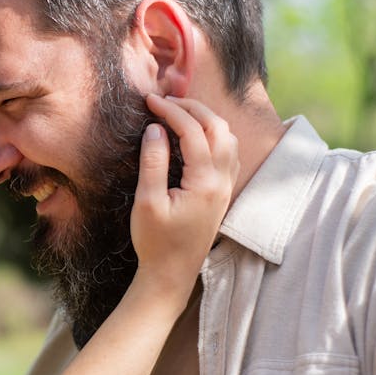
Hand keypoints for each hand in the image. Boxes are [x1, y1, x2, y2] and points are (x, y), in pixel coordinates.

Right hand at [132, 95, 237, 291]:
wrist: (172, 274)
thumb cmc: (156, 242)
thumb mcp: (147, 202)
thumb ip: (153, 163)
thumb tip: (155, 128)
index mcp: (205, 182)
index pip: (192, 132)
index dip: (171, 111)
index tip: (149, 101)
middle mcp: (222, 181)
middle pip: (217, 127)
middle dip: (191, 107)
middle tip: (164, 101)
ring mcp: (226, 187)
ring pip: (227, 137)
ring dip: (205, 119)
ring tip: (178, 113)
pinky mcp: (223, 192)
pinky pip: (228, 152)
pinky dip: (213, 134)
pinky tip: (194, 135)